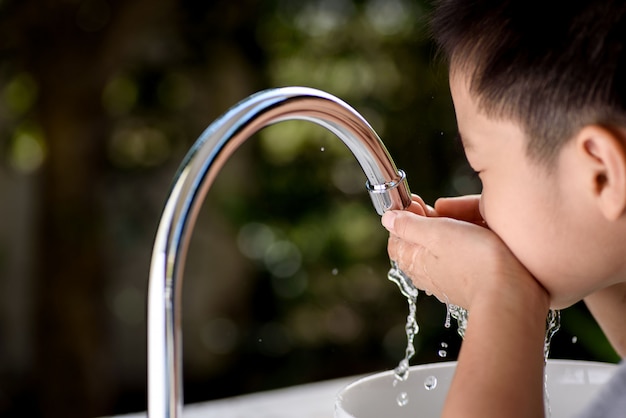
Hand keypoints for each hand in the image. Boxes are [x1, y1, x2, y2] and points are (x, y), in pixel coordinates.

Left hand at [383, 195, 544, 310]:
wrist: (512, 293)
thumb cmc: (474, 260)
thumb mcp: (436, 234)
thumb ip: (410, 225)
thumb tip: (388, 219)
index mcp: (413, 261)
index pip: (396, 239)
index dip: (403, 217)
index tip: (416, 202)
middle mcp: (428, 273)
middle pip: (419, 241)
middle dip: (426, 220)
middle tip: (438, 207)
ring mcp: (449, 278)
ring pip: (442, 246)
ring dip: (449, 228)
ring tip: (462, 216)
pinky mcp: (472, 280)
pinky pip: (463, 254)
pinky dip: (466, 240)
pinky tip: (478, 232)